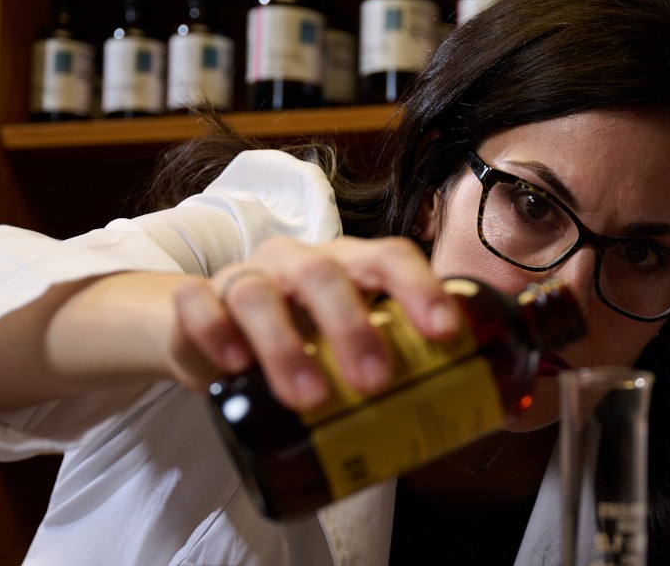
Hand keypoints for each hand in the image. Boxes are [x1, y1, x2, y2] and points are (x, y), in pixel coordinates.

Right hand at [169, 236, 459, 410]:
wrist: (215, 334)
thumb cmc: (304, 339)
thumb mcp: (352, 346)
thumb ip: (401, 367)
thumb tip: (474, 410)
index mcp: (349, 264)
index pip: (391, 258)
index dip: (422, 290)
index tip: (447, 335)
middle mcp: (298, 263)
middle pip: (327, 275)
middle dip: (354, 328)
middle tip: (376, 383)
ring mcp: (244, 278)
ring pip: (261, 294)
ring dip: (286, 347)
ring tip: (311, 398)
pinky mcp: (195, 304)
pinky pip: (198, 306)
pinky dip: (214, 332)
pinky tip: (233, 367)